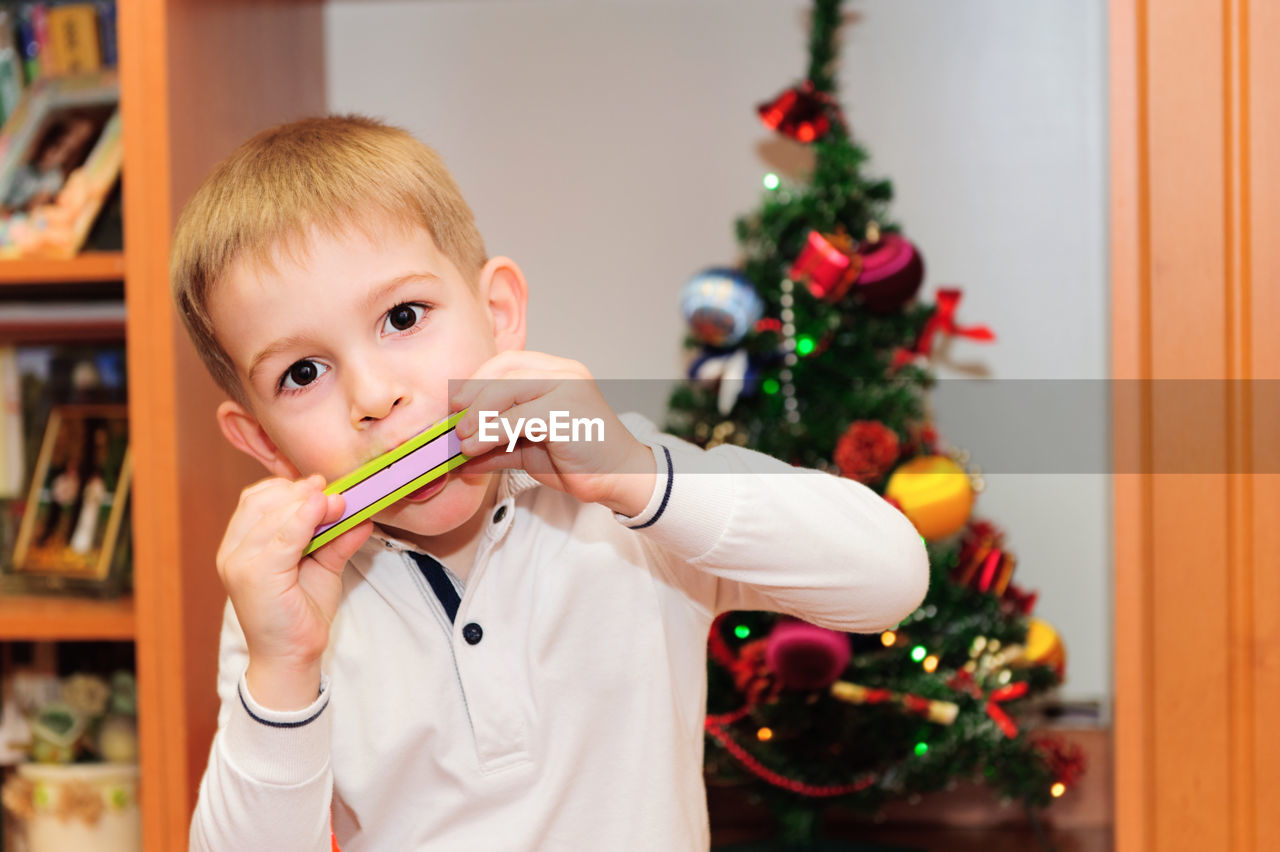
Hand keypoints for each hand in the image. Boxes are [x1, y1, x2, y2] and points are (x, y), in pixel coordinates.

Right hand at [216, 474, 371, 709]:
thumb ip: (337, 538)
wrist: (291, 656)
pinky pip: (282, 537)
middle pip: (262, 502)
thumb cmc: (302, 612)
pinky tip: (327, 510)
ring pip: (273, 515)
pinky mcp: (254, 576)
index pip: (256, 500)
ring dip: (308, 503)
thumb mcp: (322, 565)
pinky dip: (306, 519)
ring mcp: (239, 564)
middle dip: (301, 493)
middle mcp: (232, 552)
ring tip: (338, 503)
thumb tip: (363, 512)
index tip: (322, 485)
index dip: (289, 487)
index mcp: (240, 545)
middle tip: (335, 493)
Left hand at [449, 351, 655, 515]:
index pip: (507, 362)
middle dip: (472, 397)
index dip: (477, 380)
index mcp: (556, 372)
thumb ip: (496, 444)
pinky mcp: (569, 411)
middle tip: (454, 425)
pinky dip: (492, 432)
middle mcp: (564, 372)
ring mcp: (569, 388)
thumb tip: (458, 451)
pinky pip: (519, 417)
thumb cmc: (578, 461)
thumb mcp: (528, 448)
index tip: (456, 405)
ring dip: (478, 417)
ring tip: (463, 441)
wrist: (619, 478)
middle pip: (505, 372)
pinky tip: (477, 448)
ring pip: (508, 390)